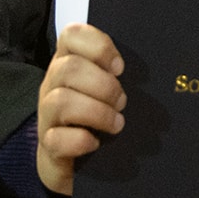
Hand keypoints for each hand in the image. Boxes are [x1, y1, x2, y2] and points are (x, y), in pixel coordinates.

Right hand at [36, 23, 125, 195]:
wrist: (77, 163)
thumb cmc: (98, 116)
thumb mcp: (106, 88)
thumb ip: (116, 73)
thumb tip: (151, 70)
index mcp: (68, 62)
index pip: (71, 35)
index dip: (99, 47)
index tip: (120, 68)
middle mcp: (52, 84)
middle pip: (69, 69)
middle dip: (104, 85)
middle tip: (123, 102)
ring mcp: (47, 115)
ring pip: (61, 101)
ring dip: (97, 112)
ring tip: (117, 123)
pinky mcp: (48, 146)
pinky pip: (57, 139)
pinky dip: (81, 141)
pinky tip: (96, 143)